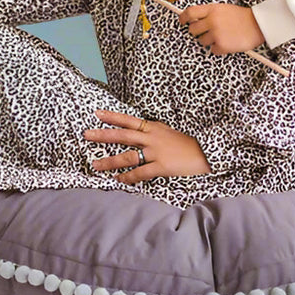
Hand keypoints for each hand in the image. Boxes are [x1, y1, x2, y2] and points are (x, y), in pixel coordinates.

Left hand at [85, 110, 210, 182]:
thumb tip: (139, 131)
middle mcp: (152, 138)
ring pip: (128, 156)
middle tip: (86, 134)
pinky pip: (141, 172)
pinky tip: (118, 179)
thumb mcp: (169, 132)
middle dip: (103, 135)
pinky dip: (128, 177)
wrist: (207, 153)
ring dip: (110, 161)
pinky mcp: (162, 166)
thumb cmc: (188, 144)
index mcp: (153, 128)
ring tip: (96, 165)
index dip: (113, 117)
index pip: (129, 120)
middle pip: (123, 135)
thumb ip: (154, 131)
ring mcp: (156, 152)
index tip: (97, 114)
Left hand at [179, 3, 265, 54]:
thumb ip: (209, 13)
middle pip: (192, 30)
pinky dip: (219, 48)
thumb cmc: (243, 16)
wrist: (259, 24)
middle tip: (205, 32)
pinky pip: (213, 50)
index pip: (190, 13)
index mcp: (212, 9)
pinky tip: (228, 42)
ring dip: (209, 41)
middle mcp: (212, 21)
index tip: (182, 22)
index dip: (183, 18)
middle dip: (197, 32)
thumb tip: (195, 20)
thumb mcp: (224, 9)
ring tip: (222, 36)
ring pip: (202, 41)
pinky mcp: (222, 45)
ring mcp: (216, 34)